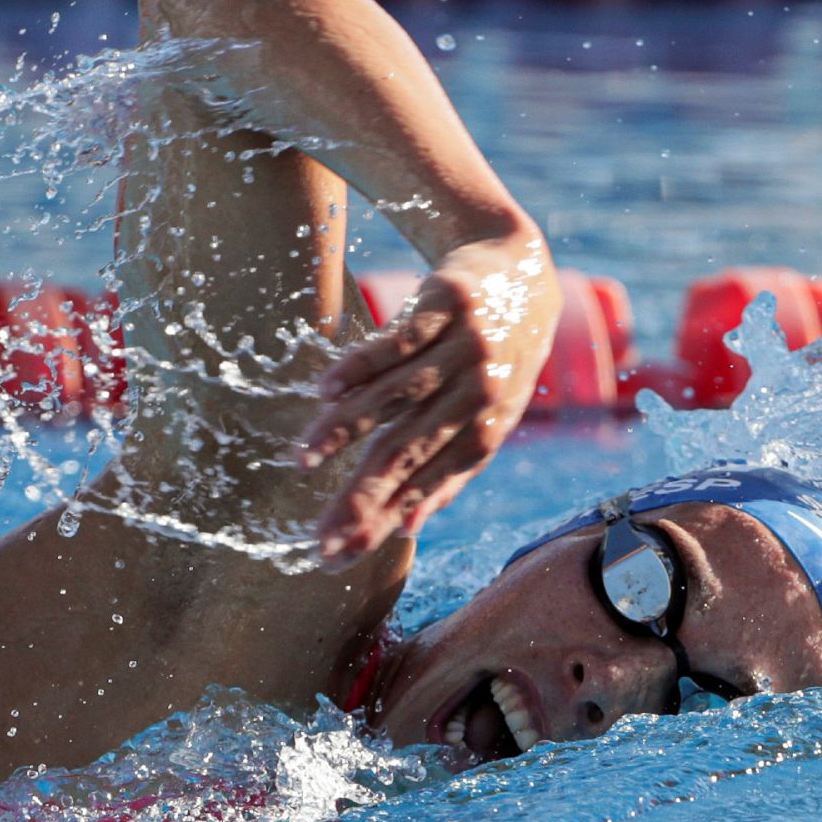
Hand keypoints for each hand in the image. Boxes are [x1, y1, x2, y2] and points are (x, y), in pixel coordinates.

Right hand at [300, 233, 559, 565]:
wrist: (519, 270)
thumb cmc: (495, 360)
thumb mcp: (488, 418)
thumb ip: (450, 474)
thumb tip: (407, 529)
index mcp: (487, 430)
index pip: (426, 484)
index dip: (381, 520)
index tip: (337, 551)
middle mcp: (479, 392)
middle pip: (408, 450)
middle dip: (360, 496)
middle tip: (318, 534)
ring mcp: (464, 347)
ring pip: (396, 395)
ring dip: (346, 429)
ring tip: (302, 458)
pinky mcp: (446, 303)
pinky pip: (398, 340)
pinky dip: (360, 366)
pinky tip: (325, 390)